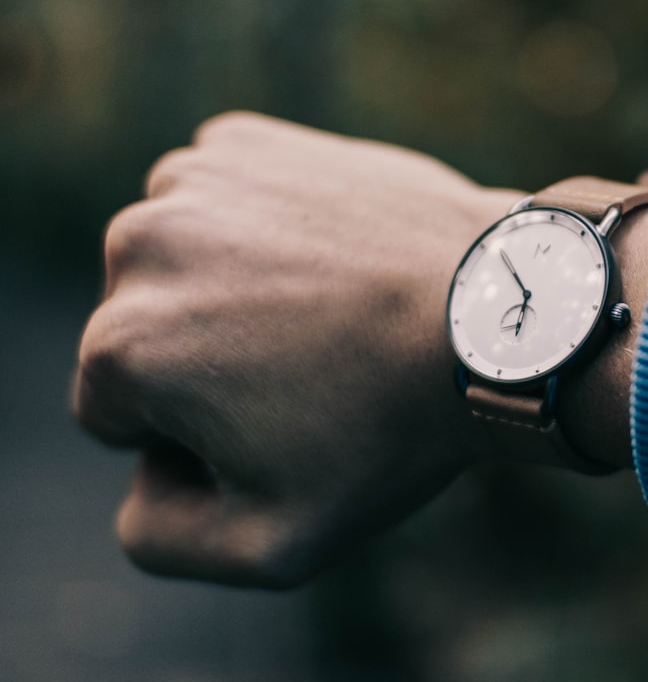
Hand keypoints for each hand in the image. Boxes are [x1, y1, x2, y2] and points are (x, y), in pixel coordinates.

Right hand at [72, 112, 517, 586]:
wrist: (494, 313)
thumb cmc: (392, 430)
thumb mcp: (275, 544)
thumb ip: (161, 537)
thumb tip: (143, 474)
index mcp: (126, 347)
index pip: (115, 413)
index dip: (195, 433)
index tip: (284, 419)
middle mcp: (138, 246)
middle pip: (141, 331)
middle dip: (204, 359)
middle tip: (313, 367)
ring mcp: (193, 178)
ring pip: (176, 265)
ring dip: (226, 289)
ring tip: (325, 310)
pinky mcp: (244, 140)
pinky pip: (218, 203)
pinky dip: (253, 228)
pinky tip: (326, 255)